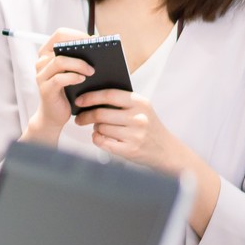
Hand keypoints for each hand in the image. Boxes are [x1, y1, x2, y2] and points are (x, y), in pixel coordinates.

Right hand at [21, 28, 94, 144]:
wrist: (55, 115)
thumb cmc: (68, 91)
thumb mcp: (74, 71)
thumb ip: (79, 57)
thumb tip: (97, 43)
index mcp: (48, 53)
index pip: (60, 34)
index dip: (77, 34)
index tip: (93, 40)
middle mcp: (41, 62)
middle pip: (59, 45)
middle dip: (80, 46)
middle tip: (97, 51)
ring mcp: (41, 75)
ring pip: (59, 61)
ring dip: (79, 64)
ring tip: (92, 70)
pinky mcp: (45, 89)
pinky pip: (59, 78)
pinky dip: (73, 77)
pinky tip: (83, 79)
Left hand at [73, 88, 223, 235]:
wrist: (166, 150)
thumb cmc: (148, 126)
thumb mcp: (141, 109)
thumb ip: (121, 101)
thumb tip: (90, 96)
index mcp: (140, 103)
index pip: (110, 95)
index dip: (91, 97)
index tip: (79, 100)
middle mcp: (139, 118)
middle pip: (101, 114)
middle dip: (86, 116)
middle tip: (79, 118)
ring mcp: (135, 135)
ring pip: (100, 128)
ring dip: (95, 128)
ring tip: (99, 128)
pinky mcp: (130, 150)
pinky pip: (103, 142)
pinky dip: (97, 139)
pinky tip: (99, 137)